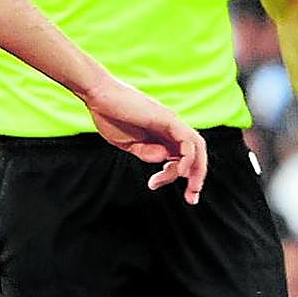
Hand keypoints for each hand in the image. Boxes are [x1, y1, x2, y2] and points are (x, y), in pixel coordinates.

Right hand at [82, 77, 206, 204]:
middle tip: (192, 199)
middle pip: (196, 153)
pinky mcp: (167, 119)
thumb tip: (163, 160)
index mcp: (163, 136)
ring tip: (187, 189)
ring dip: (196, 169)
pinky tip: (178, 171)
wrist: (99, 97)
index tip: (172, 191)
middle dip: (198, 176)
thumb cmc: (111, 118)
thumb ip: (147, 152)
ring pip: (196, 146)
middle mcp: (172, 129)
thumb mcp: (129, 144)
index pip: (183, 157)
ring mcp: (172, 122)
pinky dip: (188, 156)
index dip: (182, 176)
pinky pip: (186, 139)